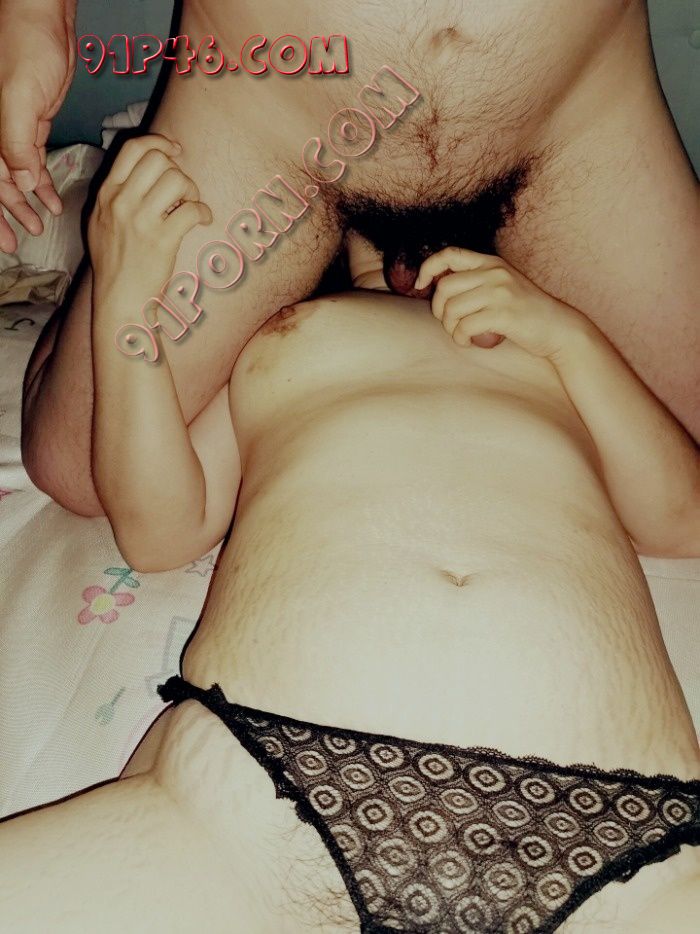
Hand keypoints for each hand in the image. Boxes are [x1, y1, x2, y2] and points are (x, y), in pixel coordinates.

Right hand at [0, 2, 76, 252]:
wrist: (43, 18)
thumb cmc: (24, 48)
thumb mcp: (18, 99)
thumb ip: (16, 145)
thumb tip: (23, 185)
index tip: (6, 241)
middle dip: (8, 215)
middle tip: (19, 241)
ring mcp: (12, 130)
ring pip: (16, 177)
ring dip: (28, 203)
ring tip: (40, 225)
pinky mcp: (31, 124)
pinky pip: (32, 161)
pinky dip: (42, 182)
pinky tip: (52, 201)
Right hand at [88, 134, 212, 308]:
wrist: (118, 301)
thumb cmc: (114, 264)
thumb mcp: (100, 222)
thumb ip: (117, 195)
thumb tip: (146, 171)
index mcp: (107, 194)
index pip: (133, 148)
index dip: (160, 142)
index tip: (176, 151)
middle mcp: (121, 202)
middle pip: (158, 159)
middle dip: (178, 170)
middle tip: (184, 192)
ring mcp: (141, 221)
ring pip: (178, 179)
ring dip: (192, 191)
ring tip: (191, 207)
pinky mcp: (162, 240)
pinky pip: (192, 209)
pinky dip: (204, 212)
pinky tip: (203, 220)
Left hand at [415, 247, 587, 359]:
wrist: (559, 328)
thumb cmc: (526, 312)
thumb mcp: (503, 286)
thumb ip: (478, 281)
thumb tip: (440, 288)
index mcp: (492, 263)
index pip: (450, 254)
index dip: (428, 268)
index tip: (420, 285)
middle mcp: (495, 273)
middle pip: (444, 287)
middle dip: (439, 310)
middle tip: (449, 323)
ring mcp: (500, 292)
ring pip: (452, 309)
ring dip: (450, 328)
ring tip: (461, 335)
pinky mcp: (504, 314)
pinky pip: (465, 327)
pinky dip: (461, 338)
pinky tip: (468, 342)